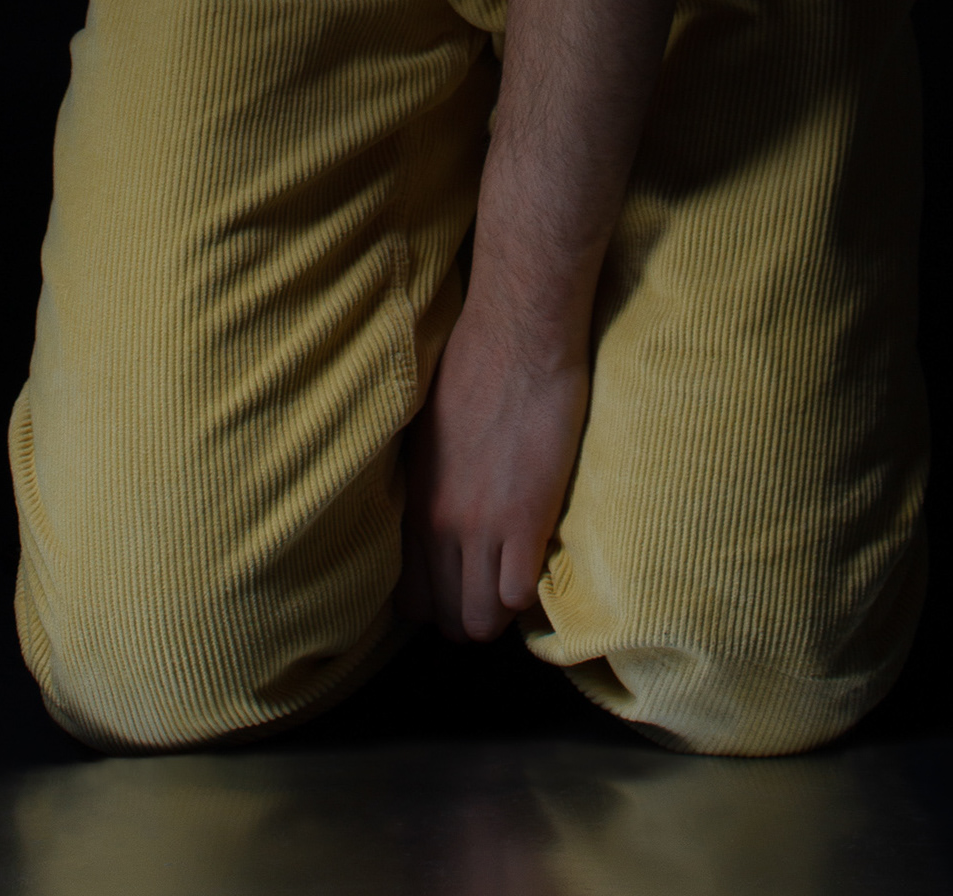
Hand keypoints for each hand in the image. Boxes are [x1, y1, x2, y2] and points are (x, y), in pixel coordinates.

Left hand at [397, 294, 589, 641]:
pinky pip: (518, 595)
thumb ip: (430, 484)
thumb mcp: (428, 432)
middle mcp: (437, 523)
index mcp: (413, 501)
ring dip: (502, 610)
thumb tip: (438, 512)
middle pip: (447, 618)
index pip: (411, 599)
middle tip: (499, 586)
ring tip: (522, 577)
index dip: (442, 601)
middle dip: (473, 613)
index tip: (466, 585)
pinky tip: (541, 560)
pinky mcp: (524, 518)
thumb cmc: (475, 365)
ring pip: (481, 619)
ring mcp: (478, 525)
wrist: (517, 334)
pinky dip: (531, 593)